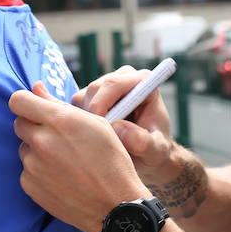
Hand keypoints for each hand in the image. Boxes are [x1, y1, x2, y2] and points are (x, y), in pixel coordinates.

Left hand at [11, 81, 150, 231]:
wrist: (114, 205)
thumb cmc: (111, 161)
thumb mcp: (95, 124)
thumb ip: (59, 105)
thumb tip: (35, 88)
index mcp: (59, 120)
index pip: (18, 100)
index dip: (26, 102)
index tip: (35, 108)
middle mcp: (41, 141)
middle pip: (19, 123)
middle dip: (34, 126)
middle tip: (58, 137)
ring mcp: (33, 166)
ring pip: (24, 148)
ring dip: (37, 150)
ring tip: (64, 161)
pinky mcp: (29, 185)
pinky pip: (26, 170)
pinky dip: (39, 171)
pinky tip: (61, 177)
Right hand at [73, 67, 178, 188]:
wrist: (145, 154)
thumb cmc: (154, 148)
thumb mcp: (156, 150)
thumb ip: (143, 141)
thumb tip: (118, 128)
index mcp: (143, 81)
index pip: (114, 84)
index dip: (102, 104)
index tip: (101, 129)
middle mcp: (122, 77)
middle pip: (94, 90)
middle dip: (93, 116)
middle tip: (99, 140)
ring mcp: (104, 86)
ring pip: (81, 99)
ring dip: (86, 121)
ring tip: (102, 141)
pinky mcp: (89, 97)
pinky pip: (74, 108)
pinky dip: (80, 124)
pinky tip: (94, 138)